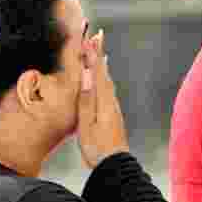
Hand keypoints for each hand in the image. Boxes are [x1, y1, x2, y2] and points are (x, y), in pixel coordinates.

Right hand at [77, 30, 129, 167]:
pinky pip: (107, 89)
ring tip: (99, 50)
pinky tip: (104, 79)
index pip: (97, 71)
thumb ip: (86, 99)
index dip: (93, 54)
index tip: (90, 37)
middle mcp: (110, 101)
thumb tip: (87, 75)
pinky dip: (104, 77)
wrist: (115, 165)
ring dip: (101, 64)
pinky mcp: (112, 114)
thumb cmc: (98, 148)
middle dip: (98, 53)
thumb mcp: (86, 124)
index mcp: (103, 101)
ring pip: (106, 79)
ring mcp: (113, 107)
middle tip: (96, 35)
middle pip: (103, 72)